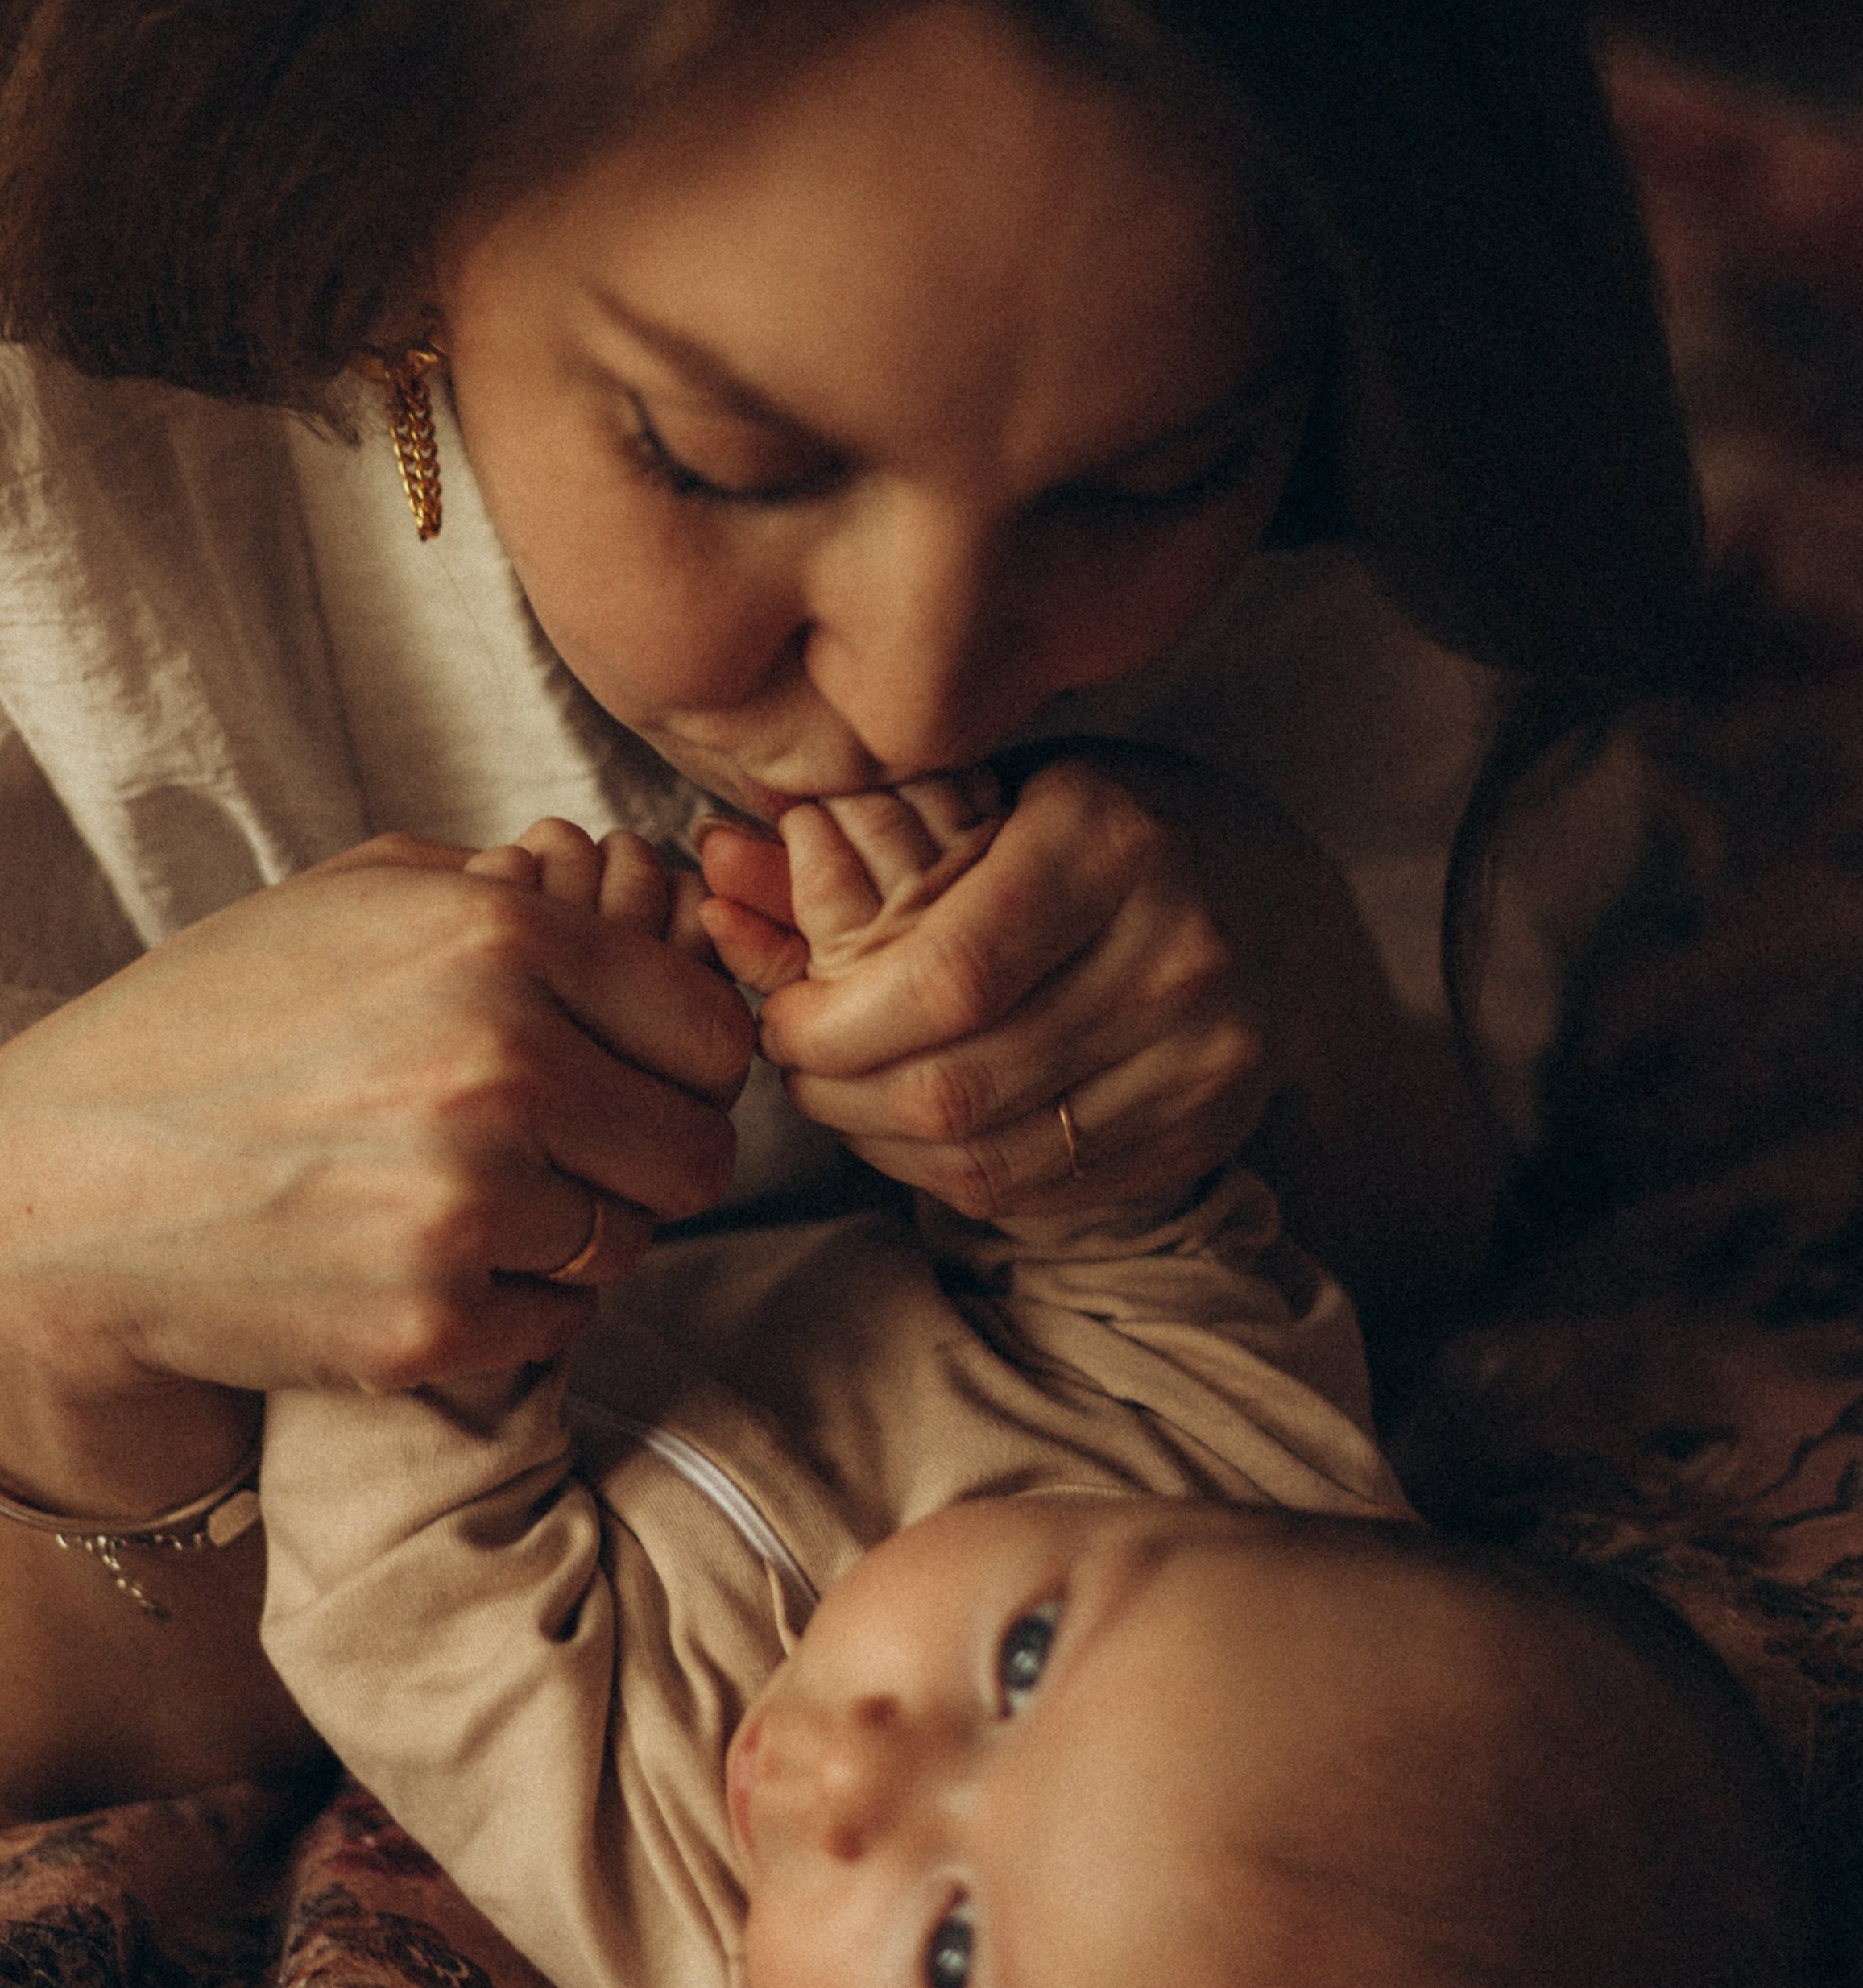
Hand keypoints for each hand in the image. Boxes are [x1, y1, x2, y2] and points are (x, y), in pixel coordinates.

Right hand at [0, 830, 754, 1455]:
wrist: (64, 1193)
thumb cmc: (214, 1026)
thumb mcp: (355, 897)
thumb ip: (514, 888)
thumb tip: (644, 894)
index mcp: (501, 937)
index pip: (713, 1031)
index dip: (682, 1064)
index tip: (633, 1078)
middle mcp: (501, 1063)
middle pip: (697, 1152)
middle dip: (645, 1159)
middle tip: (566, 1154)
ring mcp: (466, 1202)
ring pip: (630, 1244)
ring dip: (576, 1232)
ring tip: (473, 1198)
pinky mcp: (430, 1319)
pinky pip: (558, 1322)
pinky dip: (513, 1304)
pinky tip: (424, 1257)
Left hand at [697, 751, 1346, 1222]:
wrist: (1280, 904)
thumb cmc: (1105, 827)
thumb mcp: (992, 795)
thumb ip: (852, 848)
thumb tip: (707, 867)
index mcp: (1110, 840)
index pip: (944, 978)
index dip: (833, 1024)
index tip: (781, 1021)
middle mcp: (1176, 950)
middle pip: (958, 1086)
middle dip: (840, 1096)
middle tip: (796, 1071)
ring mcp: (1207, 1052)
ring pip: (994, 1157)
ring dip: (883, 1148)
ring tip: (844, 1101)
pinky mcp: (1209, 1127)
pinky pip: (1046, 1192)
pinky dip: (954, 1178)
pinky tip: (915, 1137)